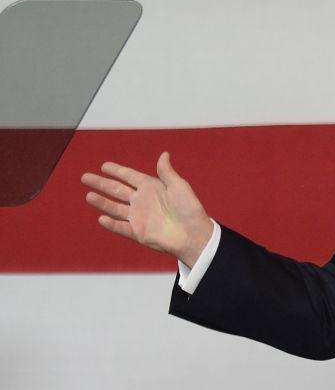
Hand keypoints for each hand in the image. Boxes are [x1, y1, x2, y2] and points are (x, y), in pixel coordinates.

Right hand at [81, 152, 213, 266]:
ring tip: (88, 196)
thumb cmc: (190, 209)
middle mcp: (142, 201)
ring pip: (115, 208)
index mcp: (152, 188)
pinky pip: (121, 227)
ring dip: (102, 203)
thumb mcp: (179, 186)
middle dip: (101, 183)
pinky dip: (111, 224)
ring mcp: (139, 218)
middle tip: (85, 177)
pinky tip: (101, 218)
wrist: (194, 234)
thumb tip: (164, 154)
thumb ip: (167, 171)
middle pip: (117, 190)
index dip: (117, 171)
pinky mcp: (139, 233)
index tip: (104, 165)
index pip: (129, 177)